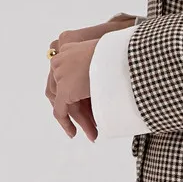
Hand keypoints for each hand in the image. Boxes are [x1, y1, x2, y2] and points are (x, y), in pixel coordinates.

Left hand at [46, 16, 137, 140]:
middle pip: (63, 90)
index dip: (74, 92)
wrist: (122, 54)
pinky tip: (73, 132)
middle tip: (90, 123)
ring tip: (91, 133)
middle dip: (76, 109)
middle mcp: (60, 60)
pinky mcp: (64, 90)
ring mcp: (60, 74)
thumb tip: (105, 78)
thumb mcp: (106, 56)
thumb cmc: (122, 52)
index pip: (65, 75)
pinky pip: (60, 111)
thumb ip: (98, 66)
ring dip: (78, 119)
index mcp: (69, 47)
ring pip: (64, 102)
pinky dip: (65, 123)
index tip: (84, 105)